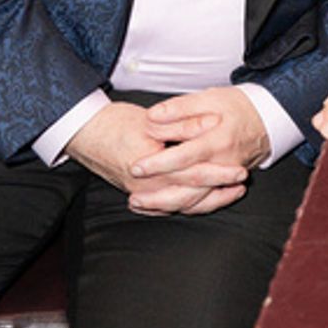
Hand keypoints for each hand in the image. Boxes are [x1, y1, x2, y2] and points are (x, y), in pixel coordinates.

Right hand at [67, 95, 257, 215]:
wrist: (86, 133)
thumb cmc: (116, 123)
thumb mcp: (151, 119)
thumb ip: (183, 124)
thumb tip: (211, 124)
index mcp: (150, 168)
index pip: (193, 175)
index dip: (219, 173)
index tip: (240, 170)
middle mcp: (146, 188)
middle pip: (191, 195)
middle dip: (219, 191)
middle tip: (241, 183)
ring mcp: (141, 194)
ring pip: (181, 205)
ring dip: (208, 200)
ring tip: (230, 193)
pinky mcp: (140, 195)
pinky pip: (168, 208)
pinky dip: (188, 206)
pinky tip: (204, 201)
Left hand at [130, 88, 270, 215]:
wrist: (267, 119)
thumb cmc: (235, 106)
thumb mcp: (209, 98)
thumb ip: (181, 107)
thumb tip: (153, 116)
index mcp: (217, 141)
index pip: (184, 156)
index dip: (158, 163)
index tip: (136, 167)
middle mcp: (223, 164)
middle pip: (188, 188)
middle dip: (158, 196)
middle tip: (133, 197)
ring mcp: (225, 178)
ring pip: (195, 201)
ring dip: (166, 205)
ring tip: (140, 204)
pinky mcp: (225, 184)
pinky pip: (203, 203)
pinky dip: (182, 207)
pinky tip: (161, 206)